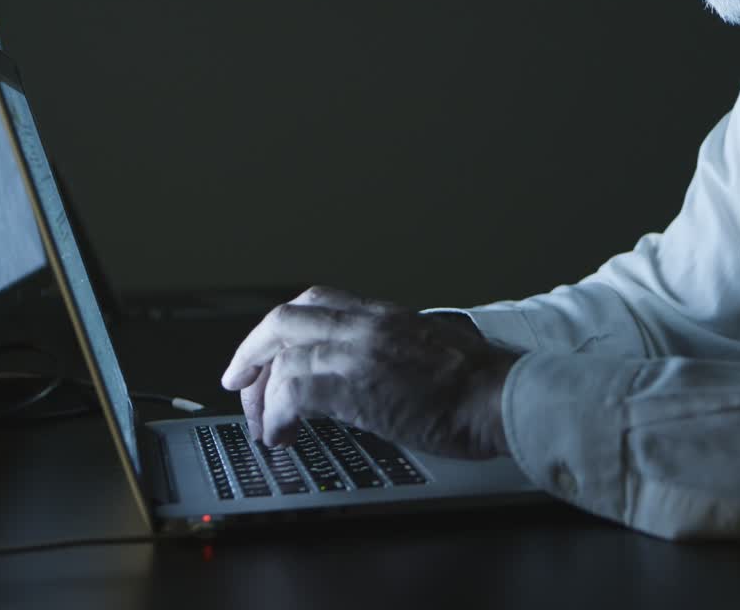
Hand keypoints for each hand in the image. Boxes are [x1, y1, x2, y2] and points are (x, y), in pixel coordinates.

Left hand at [220, 286, 520, 458]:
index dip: (281, 326)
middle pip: (283, 321)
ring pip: (280, 356)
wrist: (500, 396)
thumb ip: (402, 349)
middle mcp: (366, 324)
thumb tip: (390, 367)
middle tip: (239, 384)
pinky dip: (275, 417)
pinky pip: (291, 393)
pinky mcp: (351, 385)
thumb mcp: (436, 349)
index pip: (316, 301)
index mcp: (386, 315)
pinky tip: (281, 438)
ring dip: (261, 396)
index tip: (267, 351)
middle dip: (251, 352)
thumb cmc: (482, 385)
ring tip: (264, 427)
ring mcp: (356, 351)